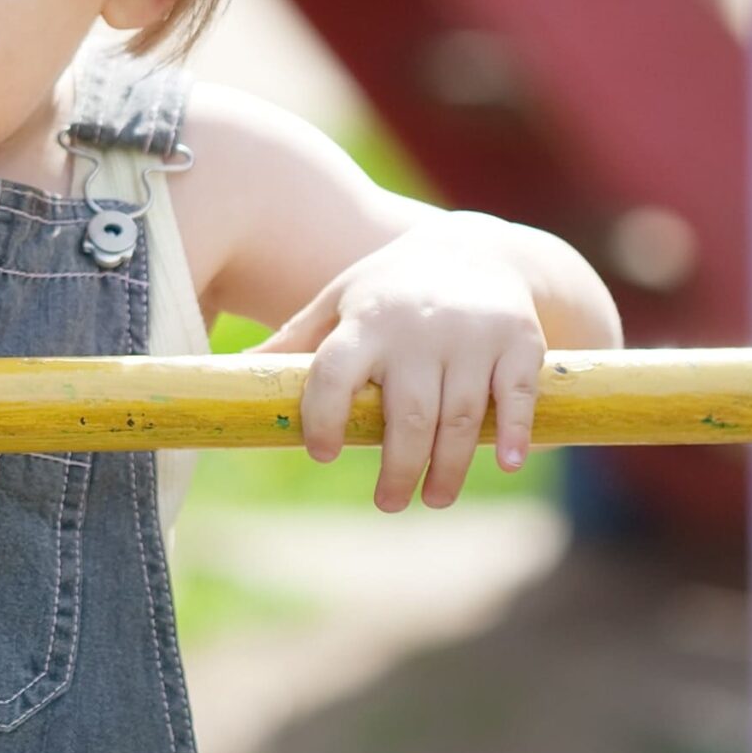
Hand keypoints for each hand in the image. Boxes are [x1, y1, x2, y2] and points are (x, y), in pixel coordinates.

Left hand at [247, 213, 549, 511]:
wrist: (477, 249)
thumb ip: (296, 340)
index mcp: (367, 320)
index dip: (324, 416)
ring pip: (460, 415)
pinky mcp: (518, 341)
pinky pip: (517, 394)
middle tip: (387, 503)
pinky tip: (510, 463)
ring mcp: (472, 335)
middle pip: (406, 413)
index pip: (335, 372)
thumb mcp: (341, 300)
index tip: (324, 453)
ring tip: (433, 498)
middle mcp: (418, 328)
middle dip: (396, 467)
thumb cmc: (393, 288)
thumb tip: (233, 374)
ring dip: (448, 467)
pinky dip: (515, 431)